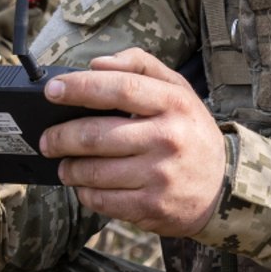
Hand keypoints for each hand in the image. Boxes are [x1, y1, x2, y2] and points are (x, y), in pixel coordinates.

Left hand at [39, 48, 223, 237]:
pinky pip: (102, 201)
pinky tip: (85, 186)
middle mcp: (168, 138)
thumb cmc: (189, 131)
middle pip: (97, 135)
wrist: (222, 188)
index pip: (119, 88)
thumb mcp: (177, 90)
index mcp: (173, 103)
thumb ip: (140, 65)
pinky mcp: (151, 207)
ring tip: (64, 165)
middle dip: (61, 137)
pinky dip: (84, 193)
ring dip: (69, 168)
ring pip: (93, 172)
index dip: (79, 87)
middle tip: (47, 140)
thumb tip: (97, 64)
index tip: (51, 90)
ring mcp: (160, 176)